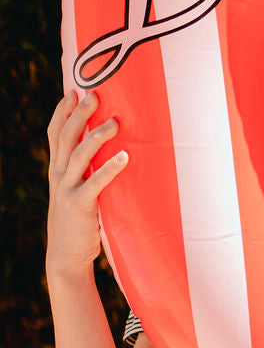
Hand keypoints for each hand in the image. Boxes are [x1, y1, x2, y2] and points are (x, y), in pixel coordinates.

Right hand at [46, 91, 127, 282]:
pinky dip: (110, 168)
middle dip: (79, 113)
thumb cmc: (78, 223)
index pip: (55, 133)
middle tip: (94, 94)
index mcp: (57, 170)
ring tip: (114, 122)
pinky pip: (96, 183)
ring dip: (96, 135)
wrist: (66, 257)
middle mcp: (59, 176)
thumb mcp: (76, 192)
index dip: (61, 111)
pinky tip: (125, 157)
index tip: (72, 90)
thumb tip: (110, 152)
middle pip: (65, 136)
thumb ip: (86, 174)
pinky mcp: (80, 206)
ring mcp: (67, 190)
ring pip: (78, 154)